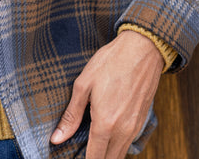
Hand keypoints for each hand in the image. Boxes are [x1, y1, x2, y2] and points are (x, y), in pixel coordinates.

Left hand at [50, 29, 163, 158]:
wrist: (142, 50)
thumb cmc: (110, 63)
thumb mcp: (83, 85)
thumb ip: (71, 115)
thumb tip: (57, 138)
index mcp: (105, 123)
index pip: (94, 158)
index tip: (71, 157)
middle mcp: (123, 131)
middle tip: (80, 151)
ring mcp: (135, 128)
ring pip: (120, 155)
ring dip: (106, 155)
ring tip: (90, 146)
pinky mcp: (141, 122)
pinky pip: (128, 144)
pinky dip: (117, 147)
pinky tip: (105, 136)